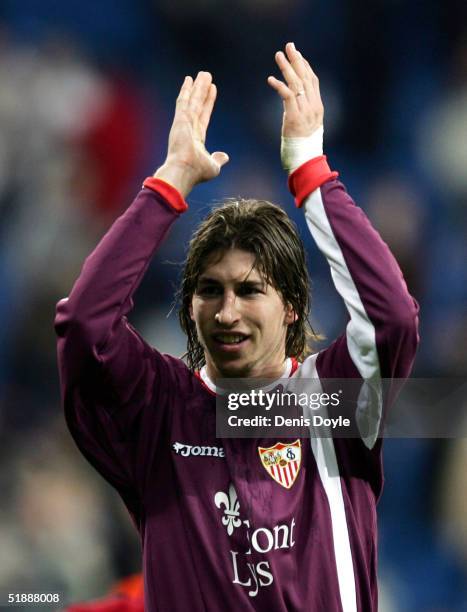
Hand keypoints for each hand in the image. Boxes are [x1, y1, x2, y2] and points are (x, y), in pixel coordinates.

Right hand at [154, 72, 228, 196]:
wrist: (184, 171)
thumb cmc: (197, 172)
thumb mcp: (213, 166)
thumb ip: (218, 159)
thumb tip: (225, 156)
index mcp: (196, 139)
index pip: (204, 116)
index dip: (209, 103)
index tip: (212, 90)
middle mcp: (189, 128)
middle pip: (198, 105)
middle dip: (202, 91)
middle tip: (206, 76)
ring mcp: (183, 123)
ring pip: (193, 100)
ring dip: (198, 86)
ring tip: (203, 73)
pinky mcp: (180, 120)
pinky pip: (184, 101)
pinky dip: (186, 90)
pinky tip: (189, 79)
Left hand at [267, 42, 323, 137]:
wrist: (305, 159)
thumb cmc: (303, 146)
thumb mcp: (306, 125)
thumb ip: (302, 111)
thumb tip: (292, 103)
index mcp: (318, 107)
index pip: (313, 81)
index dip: (305, 66)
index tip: (298, 54)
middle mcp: (313, 106)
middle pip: (305, 78)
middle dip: (297, 60)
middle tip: (289, 46)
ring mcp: (305, 111)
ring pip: (296, 84)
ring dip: (286, 68)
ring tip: (278, 56)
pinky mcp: (294, 117)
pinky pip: (287, 96)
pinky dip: (279, 86)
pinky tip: (270, 79)